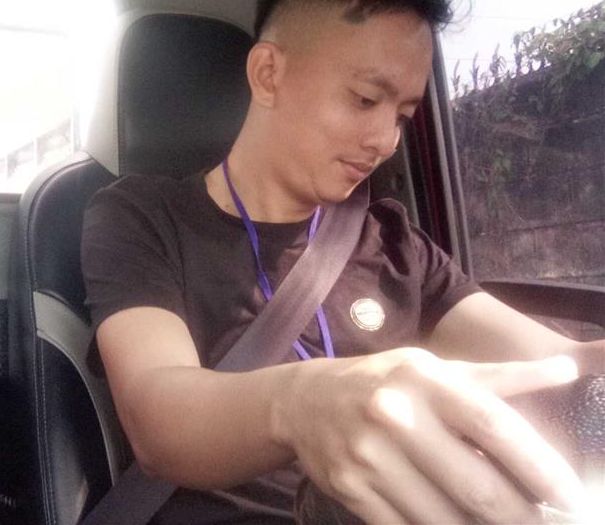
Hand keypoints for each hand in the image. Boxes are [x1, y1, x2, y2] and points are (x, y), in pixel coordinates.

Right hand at [277, 348, 583, 523]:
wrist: (305, 400)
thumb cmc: (382, 381)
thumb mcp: (433, 367)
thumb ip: (499, 377)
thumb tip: (566, 372)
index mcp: (424, 380)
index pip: (495, 427)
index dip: (541, 468)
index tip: (571, 498)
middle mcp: (395, 416)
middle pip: (477, 486)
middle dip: (523, 516)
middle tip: (546, 524)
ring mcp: (368, 456)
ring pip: (446, 519)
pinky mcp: (351, 489)